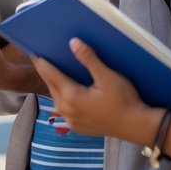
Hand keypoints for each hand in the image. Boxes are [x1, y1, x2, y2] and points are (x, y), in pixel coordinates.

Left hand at [32, 38, 156, 143]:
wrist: (138, 127)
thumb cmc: (125, 101)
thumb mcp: (108, 77)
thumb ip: (88, 59)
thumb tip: (72, 42)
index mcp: (70, 96)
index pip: (48, 73)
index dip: (40, 60)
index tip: (33, 49)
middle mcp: (65, 110)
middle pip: (50, 84)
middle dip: (46, 70)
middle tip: (45, 55)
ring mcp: (70, 120)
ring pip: (56, 96)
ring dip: (56, 83)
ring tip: (57, 70)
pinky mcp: (77, 126)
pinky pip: (64, 107)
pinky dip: (64, 96)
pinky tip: (70, 88)